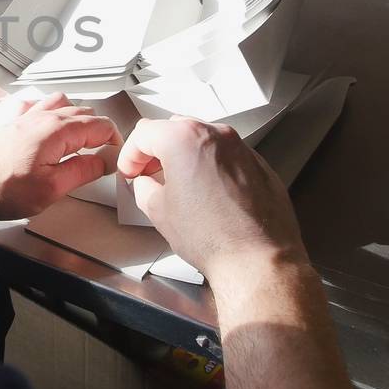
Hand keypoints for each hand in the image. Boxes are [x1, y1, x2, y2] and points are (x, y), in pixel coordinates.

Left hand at [0, 93, 120, 219]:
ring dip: (77, 118)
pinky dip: (50, 111)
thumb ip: (82, 172)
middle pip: (85, 113)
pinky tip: (48, 125)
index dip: (114, 142)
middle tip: (102, 154)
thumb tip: (104, 161)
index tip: (115, 157)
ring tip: (80, 140)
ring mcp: (26, 116)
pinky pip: (38, 105)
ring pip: (63, 104)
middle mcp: (43, 116)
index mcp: (58, 130)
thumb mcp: (50, 189)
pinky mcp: (11, 121)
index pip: (101, 126)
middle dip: (99, 131)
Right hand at [116, 118, 308, 282]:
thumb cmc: (214, 238)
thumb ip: (144, 188)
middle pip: (175, 129)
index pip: (145, 133)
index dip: (130, 154)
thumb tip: (146, 185)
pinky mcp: (259, 165)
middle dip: (158, 150)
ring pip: (203, 141)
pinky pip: (227, 156)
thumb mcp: (159, 211)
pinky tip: (207, 194)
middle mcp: (216, 135)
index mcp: (185, 139)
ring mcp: (241, 148)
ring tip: (179, 186)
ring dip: (186, 157)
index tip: (131, 169)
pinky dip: (212, 167)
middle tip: (149, 174)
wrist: (257, 259)